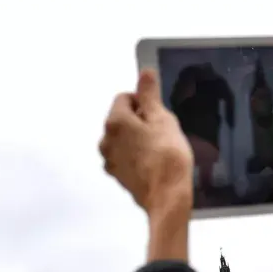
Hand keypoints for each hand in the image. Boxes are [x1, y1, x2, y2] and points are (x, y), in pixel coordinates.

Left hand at [99, 69, 192, 218]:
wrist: (167, 197)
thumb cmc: (167, 157)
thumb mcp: (163, 119)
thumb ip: (150, 95)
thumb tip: (144, 73)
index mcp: (114, 121)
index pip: (124, 97)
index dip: (143, 101)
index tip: (158, 113)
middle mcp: (106, 140)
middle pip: (122, 118)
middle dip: (140, 120)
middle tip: (162, 131)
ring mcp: (109, 159)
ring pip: (124, 138)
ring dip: (138, 138)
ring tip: (159, 148)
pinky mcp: (117, 174)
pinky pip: (125, 155)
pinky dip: (136, 154)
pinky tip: (153, 162)